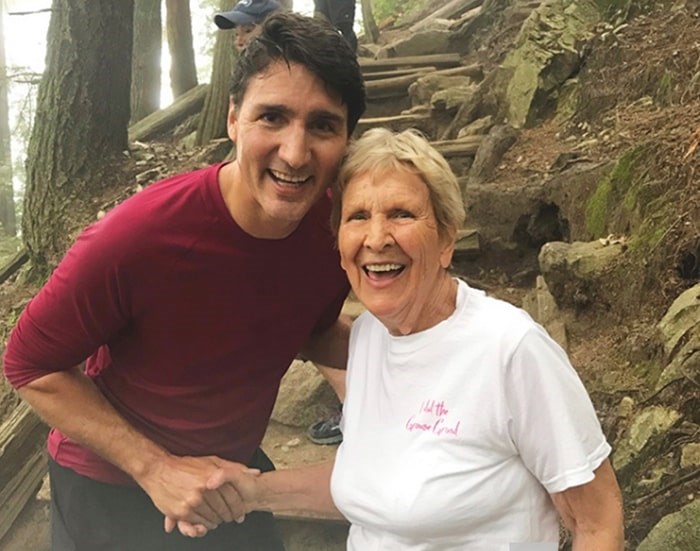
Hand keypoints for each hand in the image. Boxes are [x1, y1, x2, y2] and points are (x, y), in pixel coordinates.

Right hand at [135, 454, 249, 529]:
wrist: (158, 470)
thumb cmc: (186, 465)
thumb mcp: (212, 461)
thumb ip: (234, 468)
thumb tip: (255, 473)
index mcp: (212, 476)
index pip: (233, 497)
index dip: (239, 507)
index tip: (241, 511)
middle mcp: (203, 490)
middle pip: (224, 510)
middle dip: (230, 515)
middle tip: (232, 517)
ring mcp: (192, 502)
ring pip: (212, 519)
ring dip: (217, 521)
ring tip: (218, 519)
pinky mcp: (181, 512)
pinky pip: (198, 524)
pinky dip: (204, 526)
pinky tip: (205, 522)